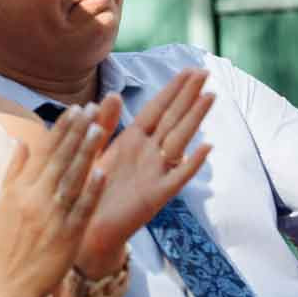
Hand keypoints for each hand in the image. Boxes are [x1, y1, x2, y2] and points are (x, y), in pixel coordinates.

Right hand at [0, 105, 108, 296]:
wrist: (6, 285)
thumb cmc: (5, 244)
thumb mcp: (2, 204)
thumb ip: (14, 172)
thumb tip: (22, 143)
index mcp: (20, 189)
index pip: (44, 151)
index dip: (62, 129)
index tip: (76, 108)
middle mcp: (35, 198)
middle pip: (59, 159)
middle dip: (77, 131)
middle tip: (93, 108)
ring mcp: (52, 216)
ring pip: (71, 178)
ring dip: (85, 152)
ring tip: (99, 128)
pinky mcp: (66, 235)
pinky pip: (81, 209)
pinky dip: (91, 190)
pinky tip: (102, 171)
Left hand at [76, 72, 211, 271]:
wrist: (87, 228)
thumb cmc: (91, 189)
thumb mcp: (94, 151)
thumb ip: (103, 123)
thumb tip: (112, 92)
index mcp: (134, 140)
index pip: (158, 108)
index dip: (173, 89)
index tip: (190, 69)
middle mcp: (149, 153)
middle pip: (173, 118)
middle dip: (189, 95)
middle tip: (206, 72)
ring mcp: (156, 172)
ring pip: (180, 139)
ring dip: (195, 119)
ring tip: (210, 97)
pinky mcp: (157, 195)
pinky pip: (178, 177)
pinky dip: (193, 163)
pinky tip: (206, 147)